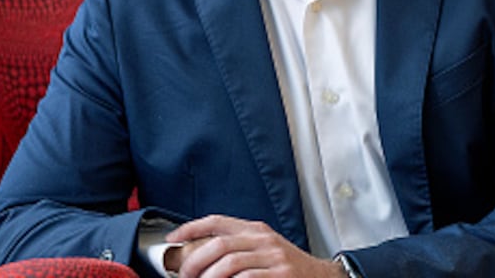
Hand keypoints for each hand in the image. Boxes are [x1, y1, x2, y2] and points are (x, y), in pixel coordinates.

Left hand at [164, 214, 343, 277]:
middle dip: (194, 262)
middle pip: (219, 244)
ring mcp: (273, 257)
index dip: (191, 228)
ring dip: (208, 277)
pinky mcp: (280, 274)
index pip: (218, 221)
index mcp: (256, 230)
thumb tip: (200, 254)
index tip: (173, 239)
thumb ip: (238, 246)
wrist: (321, 277)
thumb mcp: (263, 248)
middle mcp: (263, 240)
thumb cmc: (287, 266)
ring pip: (229, 263)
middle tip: (184, 275)